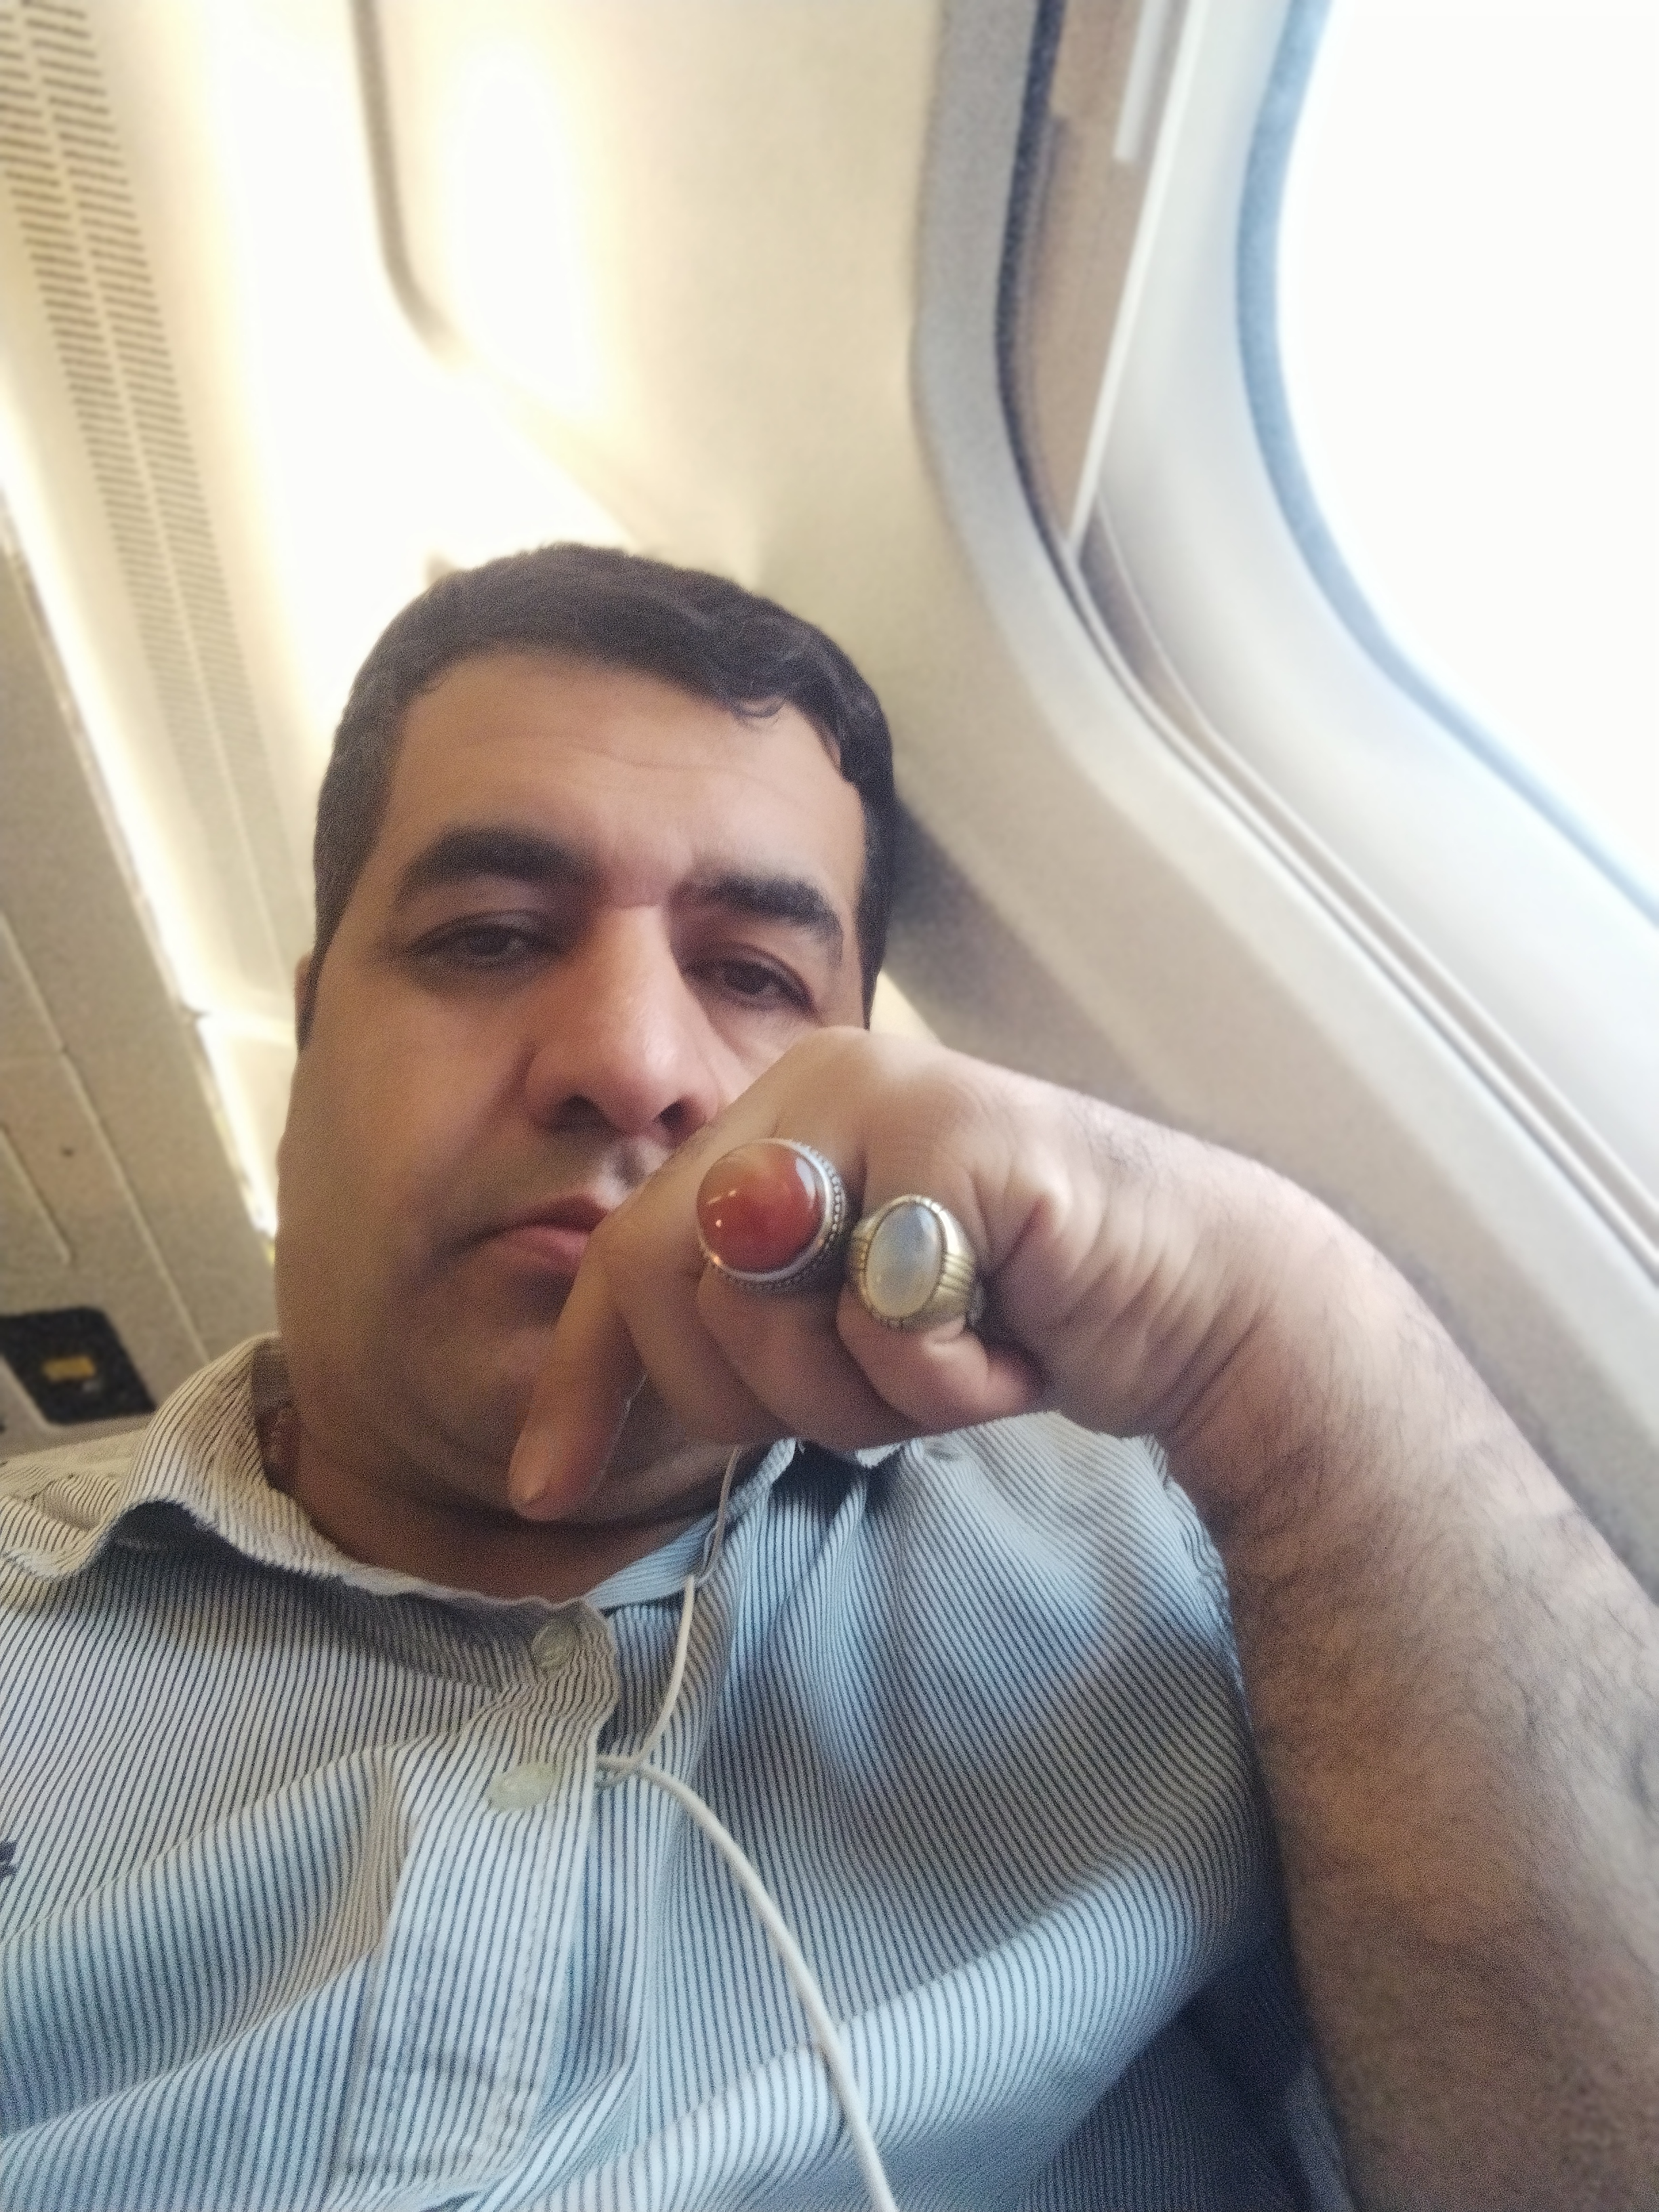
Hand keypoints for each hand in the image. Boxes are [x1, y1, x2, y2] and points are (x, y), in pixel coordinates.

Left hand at [507, 1028, 1306, 1518]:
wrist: (1192, 1296)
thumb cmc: (1005, 1317)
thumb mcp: (834, 1332)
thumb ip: (731, 1333)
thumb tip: (552, 1447)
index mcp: (770, 1116)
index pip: (626, 1253)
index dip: (581, 1379)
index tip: (546, 1489)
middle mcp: (812, 1079)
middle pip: (669, 1283)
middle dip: (767, 1391)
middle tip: (880, 1387)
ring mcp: (884, 1096)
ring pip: (760, 1307)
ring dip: (866, 1391)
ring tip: (952, 1350)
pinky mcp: (958, 1135)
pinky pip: (880, 1319)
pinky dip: (946, 1375)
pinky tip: (1009, 1338)